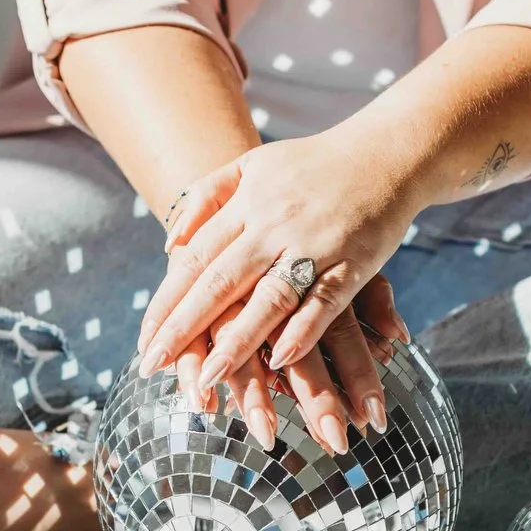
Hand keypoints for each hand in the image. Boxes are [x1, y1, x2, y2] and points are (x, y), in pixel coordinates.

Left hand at [138, 130, 416, 437]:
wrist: (387, 152)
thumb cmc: (313, 166)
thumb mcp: (252, 166)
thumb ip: (207, 198)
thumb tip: (170, 244)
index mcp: (245, 204)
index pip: (194, 259)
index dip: (166, 302)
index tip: (143, 341)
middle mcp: (273, 225)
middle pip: (219, 281)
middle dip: (184, 327)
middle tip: (151, 367)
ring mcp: (314, 244)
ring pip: (268, 298)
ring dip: (237, 341)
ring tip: (207, 379)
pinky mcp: (353, 262)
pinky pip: (324, 302)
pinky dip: (303, 332)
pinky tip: (279, 363)